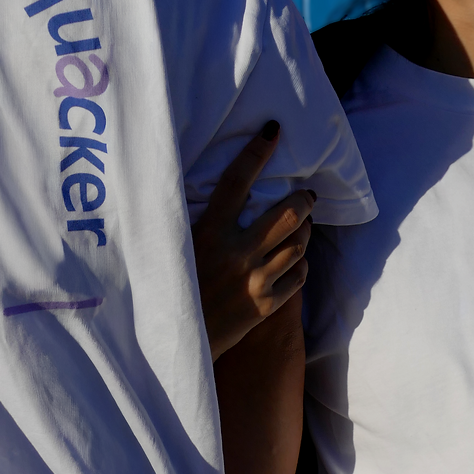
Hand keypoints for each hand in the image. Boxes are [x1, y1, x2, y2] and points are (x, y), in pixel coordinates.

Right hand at [192, 121, 314, 361]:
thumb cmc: (167, 288)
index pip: (237, 181)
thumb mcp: (171, 247)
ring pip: (297, 244)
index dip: (257, 152)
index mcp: (209, 232)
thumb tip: (206, 191)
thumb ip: (192, 220)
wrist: (175, 341)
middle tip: (306, 194)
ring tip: (302, 224)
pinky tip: (293, 260)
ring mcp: (255, 281)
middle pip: (287, 215)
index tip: (273, 131)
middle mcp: (238, 253)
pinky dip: (299, 264)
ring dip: (304, 230)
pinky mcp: (265, 306)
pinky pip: (297, 277)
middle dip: (303, 199)